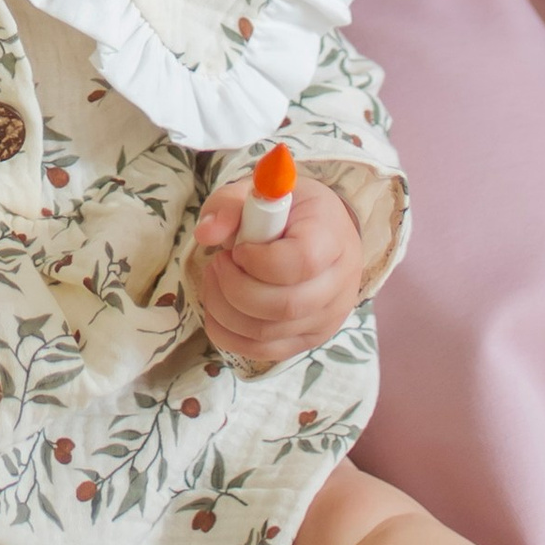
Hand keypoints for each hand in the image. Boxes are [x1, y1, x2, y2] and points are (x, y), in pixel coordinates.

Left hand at [190, 171, 362, 368]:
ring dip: (226, 309)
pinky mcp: (309, 340)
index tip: (239, 248)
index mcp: (330, 237)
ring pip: (267, 333)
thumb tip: (206, 233)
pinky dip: (229, 334)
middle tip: (218, 263)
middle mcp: (338, 284)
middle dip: (235, 287)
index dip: (259, 260)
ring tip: (217, 279)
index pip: (301, 261)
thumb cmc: (291, 211)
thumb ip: (230, 205)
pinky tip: (219, 306)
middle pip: (284, 305)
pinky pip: (263, 351)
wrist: (325, 233)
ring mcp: (327, 318)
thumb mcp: (261, 193)